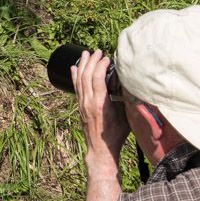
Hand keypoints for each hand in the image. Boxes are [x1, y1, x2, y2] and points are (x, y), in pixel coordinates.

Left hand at [73, 50, 129, 169]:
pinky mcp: (80, 107)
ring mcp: (82, 104)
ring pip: (79, 80)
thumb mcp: (124, 116)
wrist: (101, 149)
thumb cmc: (116, 134)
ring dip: (82, 65)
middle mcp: (88, 102)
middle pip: (87, 76)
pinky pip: (76, 88)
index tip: (107, 58)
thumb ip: (123, 98)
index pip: (97, 78)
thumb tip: (124, 81)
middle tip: (97, 51)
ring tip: (85, 53)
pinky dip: (75, 76)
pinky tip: (74, 68)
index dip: (101, 65)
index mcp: (100, 104)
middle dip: (92, 61)